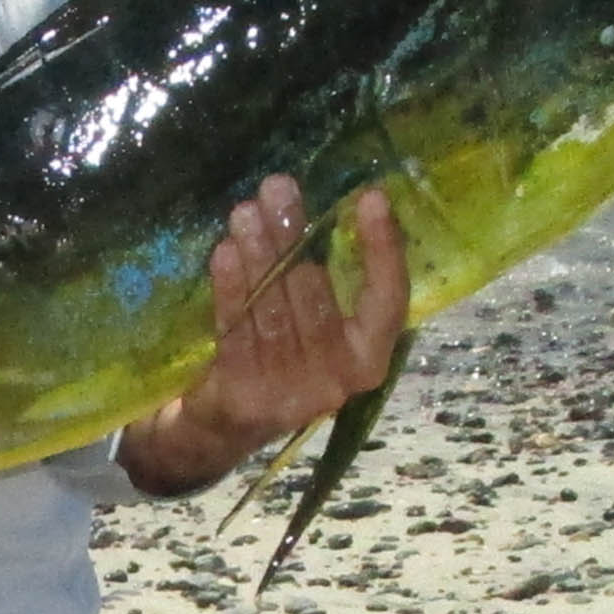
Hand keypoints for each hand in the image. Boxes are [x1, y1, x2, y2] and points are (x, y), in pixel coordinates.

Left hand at [117, 178, 408, 498]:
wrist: (227, 425)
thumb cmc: (282, 355)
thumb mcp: (319, 327)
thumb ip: (328, 280)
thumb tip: (320, 203)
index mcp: (368, 359)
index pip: (388, 300)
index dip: (383, 249)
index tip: (372, 198)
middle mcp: (337, 380)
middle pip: (316, 295)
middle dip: (294, 236)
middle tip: (278, 188)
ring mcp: (290, 391)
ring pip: (273, 310)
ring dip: (258, 255)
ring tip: (246, 211)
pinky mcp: (245, 395)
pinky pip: (237, 330)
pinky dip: (230, 288)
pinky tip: (225, 252)